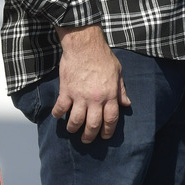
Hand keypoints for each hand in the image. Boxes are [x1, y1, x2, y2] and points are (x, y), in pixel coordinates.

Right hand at [53, 25, 129, 142]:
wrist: (84, 45)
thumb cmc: (102, 57)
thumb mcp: (118, 72)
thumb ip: (121, 89)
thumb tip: (126, 103)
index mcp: (110, 94)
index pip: (111, 119)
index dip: (108, 131)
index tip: (104, 137)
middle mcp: (95, 98)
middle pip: (93, 125)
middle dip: (90, 136)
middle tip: (87, 140)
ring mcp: (80, 96)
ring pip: (76, 121)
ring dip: (73, 129)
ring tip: (73, 130)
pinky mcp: (66, 91)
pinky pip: (60, 109)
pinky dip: (58, 114)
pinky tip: (58, 115)